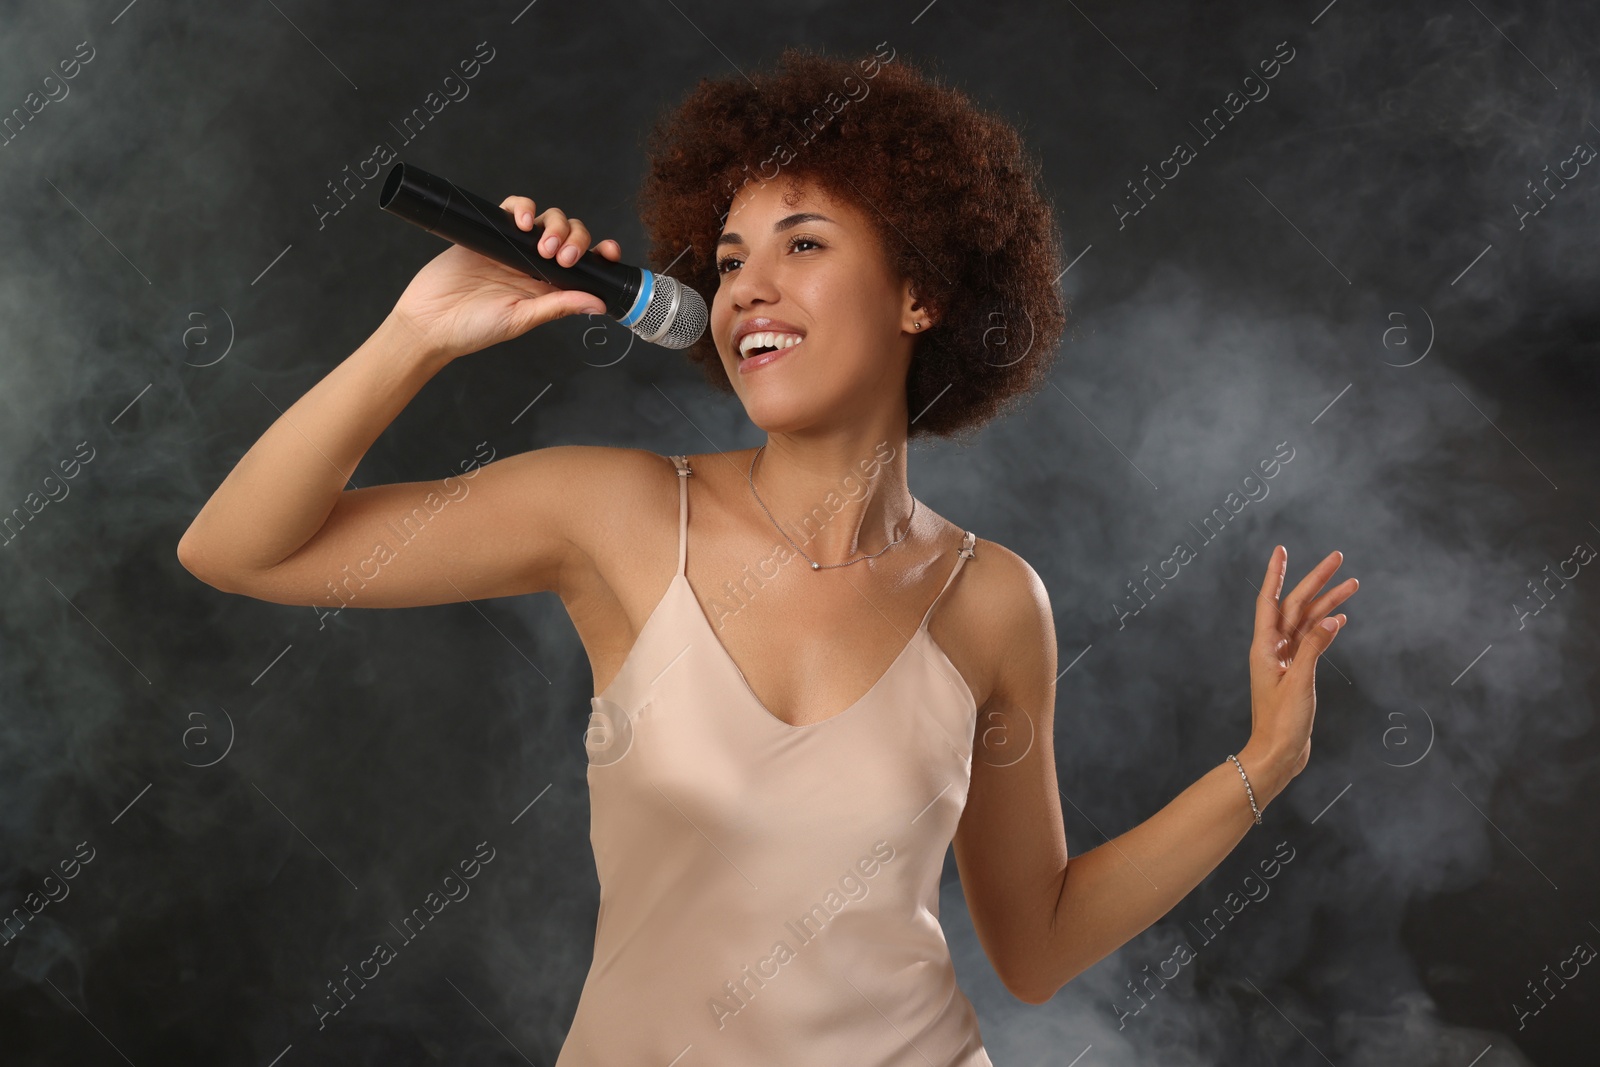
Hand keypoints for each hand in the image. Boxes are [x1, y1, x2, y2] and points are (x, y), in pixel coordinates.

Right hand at [389, 196, 624, 360]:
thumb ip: (557, 307)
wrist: (428, 321)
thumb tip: (598, 303)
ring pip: (547, 219)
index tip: (607, 252)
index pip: (584, 265)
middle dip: (575, 238)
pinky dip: (523, 207)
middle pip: (569, 236)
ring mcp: (513, 246)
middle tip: (561, 257)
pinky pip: (513, 208)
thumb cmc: (472, 329)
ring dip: (554, 224)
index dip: (599, 254)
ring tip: (542, 244)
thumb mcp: (521, 320)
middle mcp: (534, 265)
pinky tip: (523, 220)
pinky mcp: (490, 231)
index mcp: (548, 288)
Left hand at [1245, 546, 1357, 792]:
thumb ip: (1314, 648)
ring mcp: (1285, 660)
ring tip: (1352, 583)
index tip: (1282, 549)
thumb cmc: (1282, 723)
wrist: (1278, 754)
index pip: (1270, 600)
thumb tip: (1332, 618)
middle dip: (1315, 581)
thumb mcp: (1299, 682)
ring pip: (1307, 622)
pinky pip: (1312, 641)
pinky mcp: (1297, 672)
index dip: (1276, 574)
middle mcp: (1272, 648)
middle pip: (1295, 606)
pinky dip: (1326, 628)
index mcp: (1264, 647)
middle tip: (1337, 558)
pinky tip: (1340, 616)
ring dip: (1327, 603)